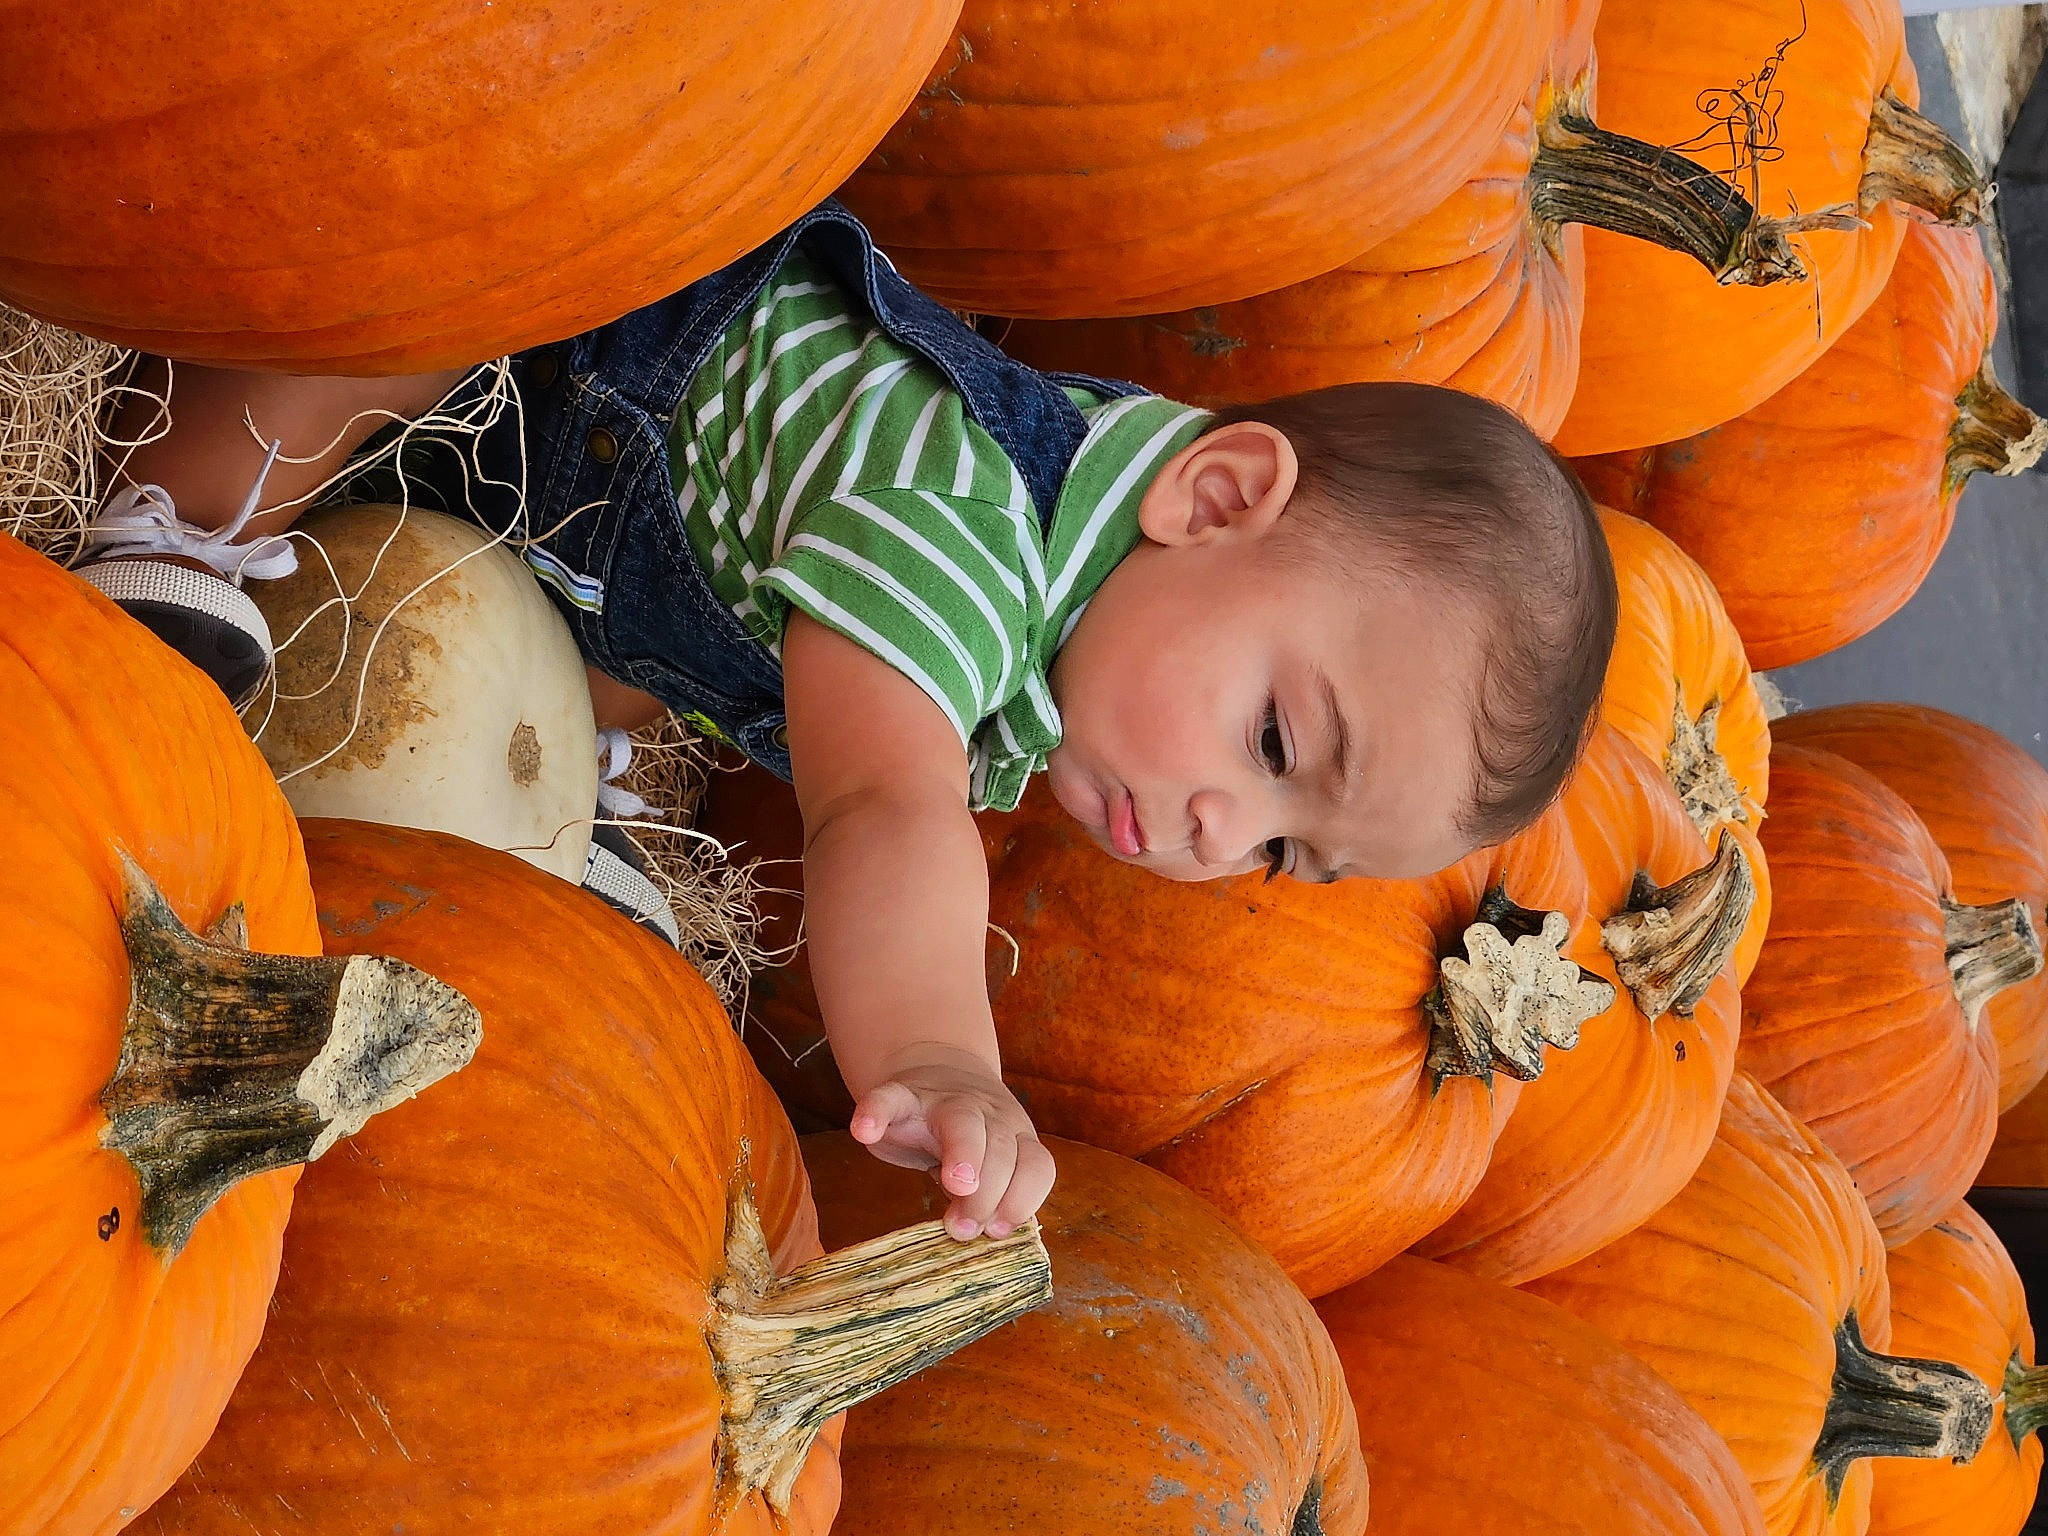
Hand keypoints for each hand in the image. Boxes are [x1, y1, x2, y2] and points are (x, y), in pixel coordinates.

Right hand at [849, 1047, 1055, 1240]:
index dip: (1022, 1198)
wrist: (937, 1070)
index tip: (998, 1231)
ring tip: (950, 1184)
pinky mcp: (901, 1094)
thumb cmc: (966, 1136)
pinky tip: (863, 1131)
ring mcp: (945, 1100)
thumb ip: (987, 1196)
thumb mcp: (985, 1166)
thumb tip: (980, 1233)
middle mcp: (988, 1114)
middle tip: (964, 1229)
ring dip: (963, 1155)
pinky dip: (875, 1112)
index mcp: (1014, 1136)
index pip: (1034, 1165)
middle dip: (989, 1191)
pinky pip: (889, 1099)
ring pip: (963, 1123)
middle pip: (1001, 1148)